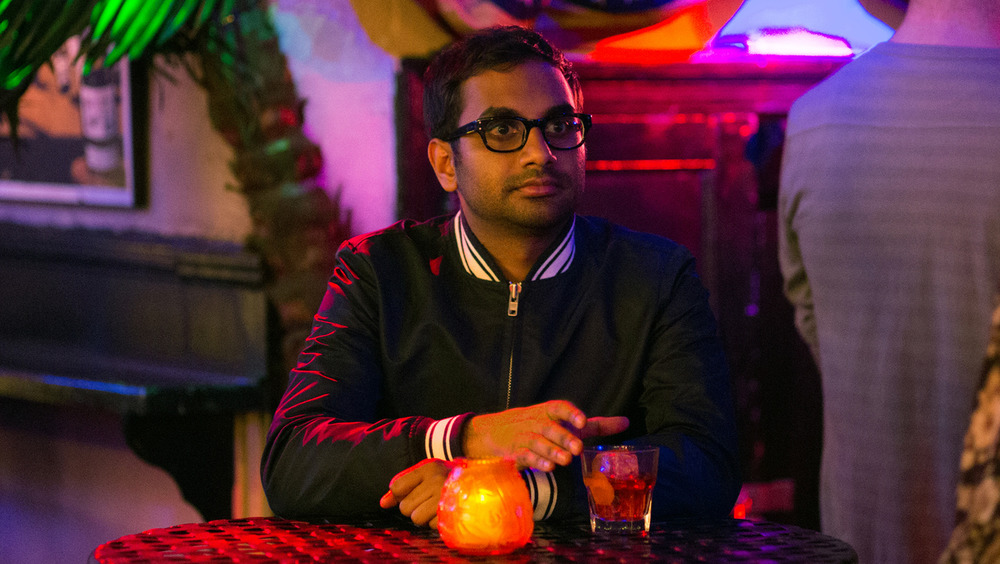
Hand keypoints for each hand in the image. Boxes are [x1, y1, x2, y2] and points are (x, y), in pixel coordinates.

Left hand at [379, 459, 451, 527]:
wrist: (479, 485)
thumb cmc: (446, 479)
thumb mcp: (425, 475)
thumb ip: (402, 486)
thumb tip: (383, 503)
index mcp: (428, 468)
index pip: (397, 487)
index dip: (400, 494)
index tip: (412, 491)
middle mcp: (437, 480)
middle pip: (405, 507)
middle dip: (413, 507)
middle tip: (428, 500)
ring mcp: (445, 497)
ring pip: (415, 518)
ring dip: (423, 517)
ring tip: (436, 507)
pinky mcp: (452, 513)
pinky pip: (430, 525)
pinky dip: (434, 523)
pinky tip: (444, 513)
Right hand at [464, 400, 628, 471]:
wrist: (494, 433)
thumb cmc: (538, 426)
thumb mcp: (564, 423)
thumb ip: (595, 425)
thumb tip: (626, 422)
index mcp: (548, 411)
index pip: (558, 407)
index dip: (570, 413)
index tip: (582, 421)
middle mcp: (535, 422)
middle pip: (549, 427)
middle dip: (563, 436)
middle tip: (578, 447)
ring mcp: (523, 437)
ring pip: (537, 442)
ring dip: (551, 450)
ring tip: (565, 459)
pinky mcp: (514, 452)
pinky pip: (524, 456)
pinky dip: (535, 461)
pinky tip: (548, 467)